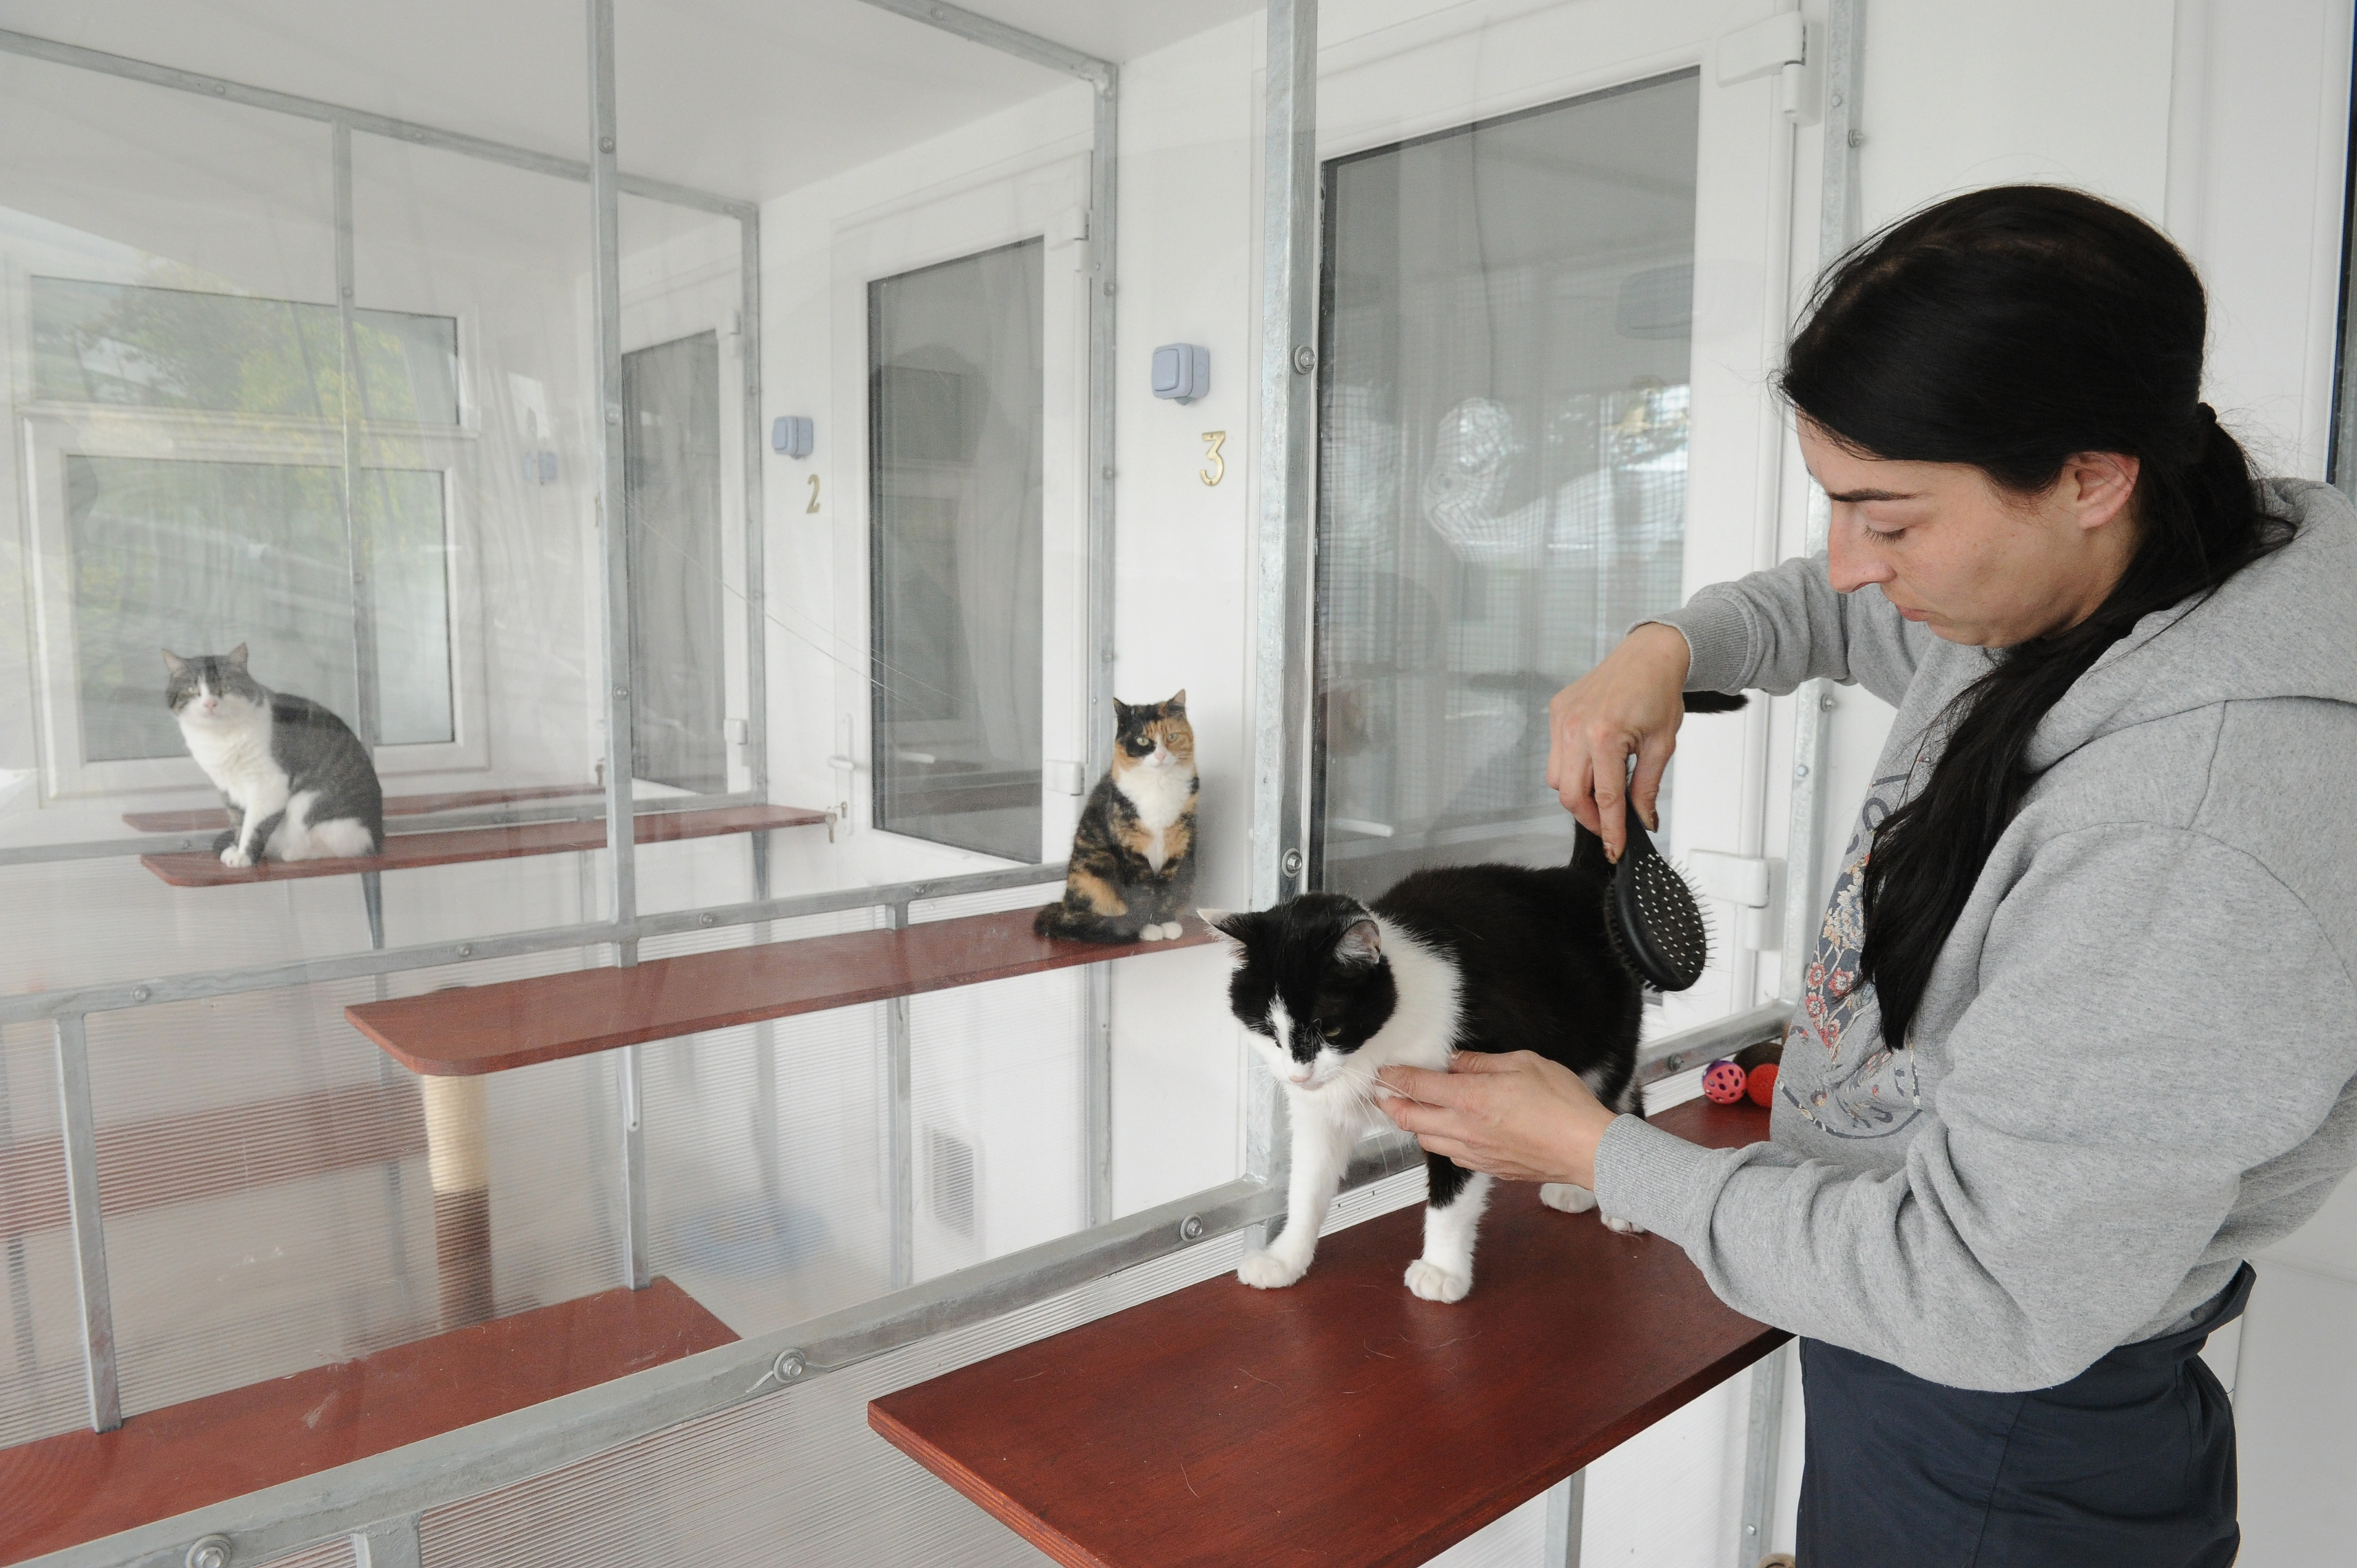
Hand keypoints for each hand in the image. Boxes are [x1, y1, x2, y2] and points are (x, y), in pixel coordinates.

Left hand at [1377, 1053, 1620, 1188]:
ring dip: (1413, 1125)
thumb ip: (1482, 1062)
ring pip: (1426, 1141)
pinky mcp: (1488, 1168)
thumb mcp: (1524, 1063)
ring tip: (1411, 1110)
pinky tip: (1446, 1131)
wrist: (1587, 1150)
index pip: (1417, 1086)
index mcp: (1471, 1098)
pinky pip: (1451, 1155)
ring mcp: (1475, 1152)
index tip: (1382, 1071)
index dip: (1394, 1077)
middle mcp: (1465, 1128)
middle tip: (1382, 1093)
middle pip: (1410, 1119)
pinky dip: (1439, 1142)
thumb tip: (1455, 1061)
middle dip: (1390, 1105)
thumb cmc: (1563, 1103)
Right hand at [1545, 623, 1692, 860]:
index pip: (1605, 798)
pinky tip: (1593, 765)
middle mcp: (1576, 728)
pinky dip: (1571, 769)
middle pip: (1571, 795)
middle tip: (1610, 826)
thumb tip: (1642, 818)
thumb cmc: (1658, 691)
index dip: (1611, 829)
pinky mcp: (1557, 713)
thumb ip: (1646, 788)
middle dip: (1590, 818)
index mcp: (1605, 736)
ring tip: (1602, 794)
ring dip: (1578, 795)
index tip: (1615, 848)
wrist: (1650, 655)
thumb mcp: (1661, 746)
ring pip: (1557, 779)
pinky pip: (1555, 755)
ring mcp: (1562, 720)